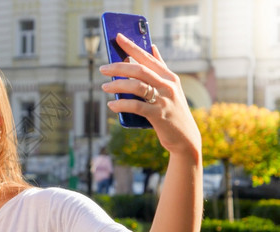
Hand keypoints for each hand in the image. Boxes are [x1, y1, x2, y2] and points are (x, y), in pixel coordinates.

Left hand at [100, 33, 200, 158]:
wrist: (184, 137)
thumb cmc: (172, 110)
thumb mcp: (170, 87)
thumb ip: (160, 67)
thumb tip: (152, 46)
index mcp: (168, 76)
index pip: (147, 57)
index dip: (132, 46)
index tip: (118, 37)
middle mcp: (168, 85)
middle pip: (140, 70)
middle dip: (119, 67)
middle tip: (103, 68)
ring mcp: (164, 100)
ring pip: (137, 86)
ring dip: (117, 85)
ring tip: (104, 87)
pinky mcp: (159, 115)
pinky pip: (136, 106)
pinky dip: (121, 104)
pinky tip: (112, 104)